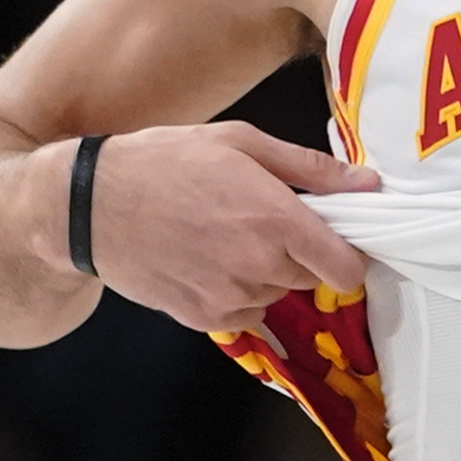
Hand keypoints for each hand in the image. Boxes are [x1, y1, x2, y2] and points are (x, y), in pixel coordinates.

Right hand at [82, 122, 378, 334]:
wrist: (92, 205)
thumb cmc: (166, 161)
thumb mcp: (240, 142)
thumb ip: (310, 168)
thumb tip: (368, 184)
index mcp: (274, 217)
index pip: (345, 268)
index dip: (348, 256)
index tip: (335, 239)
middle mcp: (257, 263)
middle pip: (312, 278)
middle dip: (299, 253)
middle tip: (262, 220)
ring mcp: (228, 296)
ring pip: (277, 294)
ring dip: (266, 272)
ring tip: (225, 235)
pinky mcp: (202, 317)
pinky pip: (245, 313)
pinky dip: (237, 292)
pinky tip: (208, 259)